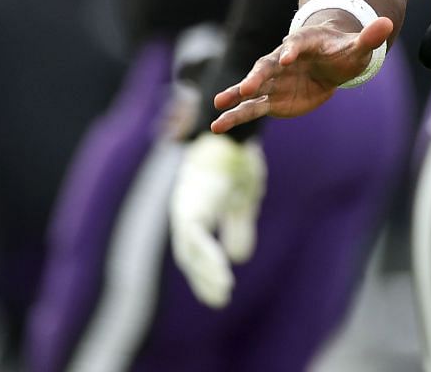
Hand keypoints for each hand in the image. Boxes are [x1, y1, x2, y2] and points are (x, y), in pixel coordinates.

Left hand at [170, 133, 266, 307]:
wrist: (236, 130)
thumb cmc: (238, 160)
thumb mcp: (244, 198)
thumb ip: (238, 225)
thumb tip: (240, 257)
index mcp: (197, 210)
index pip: (197, 249)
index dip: (207, 272)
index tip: (222, 293)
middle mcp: (186, 210)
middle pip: (189, 254)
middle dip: (204, 278)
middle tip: (221, 300)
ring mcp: (186, 205)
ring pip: (188, 250)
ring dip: (205, 272)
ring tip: (223, 291)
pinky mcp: (192, 202)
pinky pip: (194, 237)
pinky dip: (207, 256)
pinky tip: (223, 269)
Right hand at [210, 13, 393, 131]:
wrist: (330, 64)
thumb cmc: (343, 51)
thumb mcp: (358, 46)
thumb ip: (369, 38)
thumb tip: (389, 24)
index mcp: (303, 43)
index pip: (297, 44)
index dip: (292, 50)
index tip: (287, 56)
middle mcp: (282, 60)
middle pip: (267, 66)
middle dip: (257, 75)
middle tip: (246, 85)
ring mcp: (273, 80)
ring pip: (252, 88)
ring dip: (235, 95)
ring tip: (217, 105)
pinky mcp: (270, 99)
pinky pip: (250, 108)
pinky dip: (234, 115)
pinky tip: (216, 125)